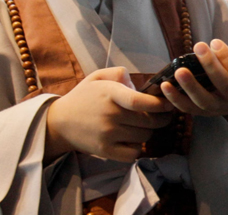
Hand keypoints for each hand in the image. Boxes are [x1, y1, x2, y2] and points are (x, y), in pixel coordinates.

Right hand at [45, 67, 174, 163]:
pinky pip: (133, 153)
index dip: (158, 104)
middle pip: (148, 121)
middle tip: (165, 115)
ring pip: (144, 136)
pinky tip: (133, 140)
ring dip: (149, 131)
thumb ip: (119, 74)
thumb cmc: (83, 97)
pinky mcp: (105, 151)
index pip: (139, 101)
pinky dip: (137, 148)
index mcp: (110, 94)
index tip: (168, 103)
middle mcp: (110, 115)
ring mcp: (107, 135)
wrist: (59, 122)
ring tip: (145, 125)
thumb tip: (138, 84)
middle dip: (162, 118)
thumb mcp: (98, 77)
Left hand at [161, 40, 227, 137]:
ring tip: (179, 71)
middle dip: (209, 64)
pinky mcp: (203, 113)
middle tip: (198, 46)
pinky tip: (165, 85)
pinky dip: (175, 99)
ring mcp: (219, 109)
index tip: (214, 42)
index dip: (227, 58)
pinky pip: (188, 108)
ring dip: (190, 86)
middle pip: (222, 84)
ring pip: (204, 100)